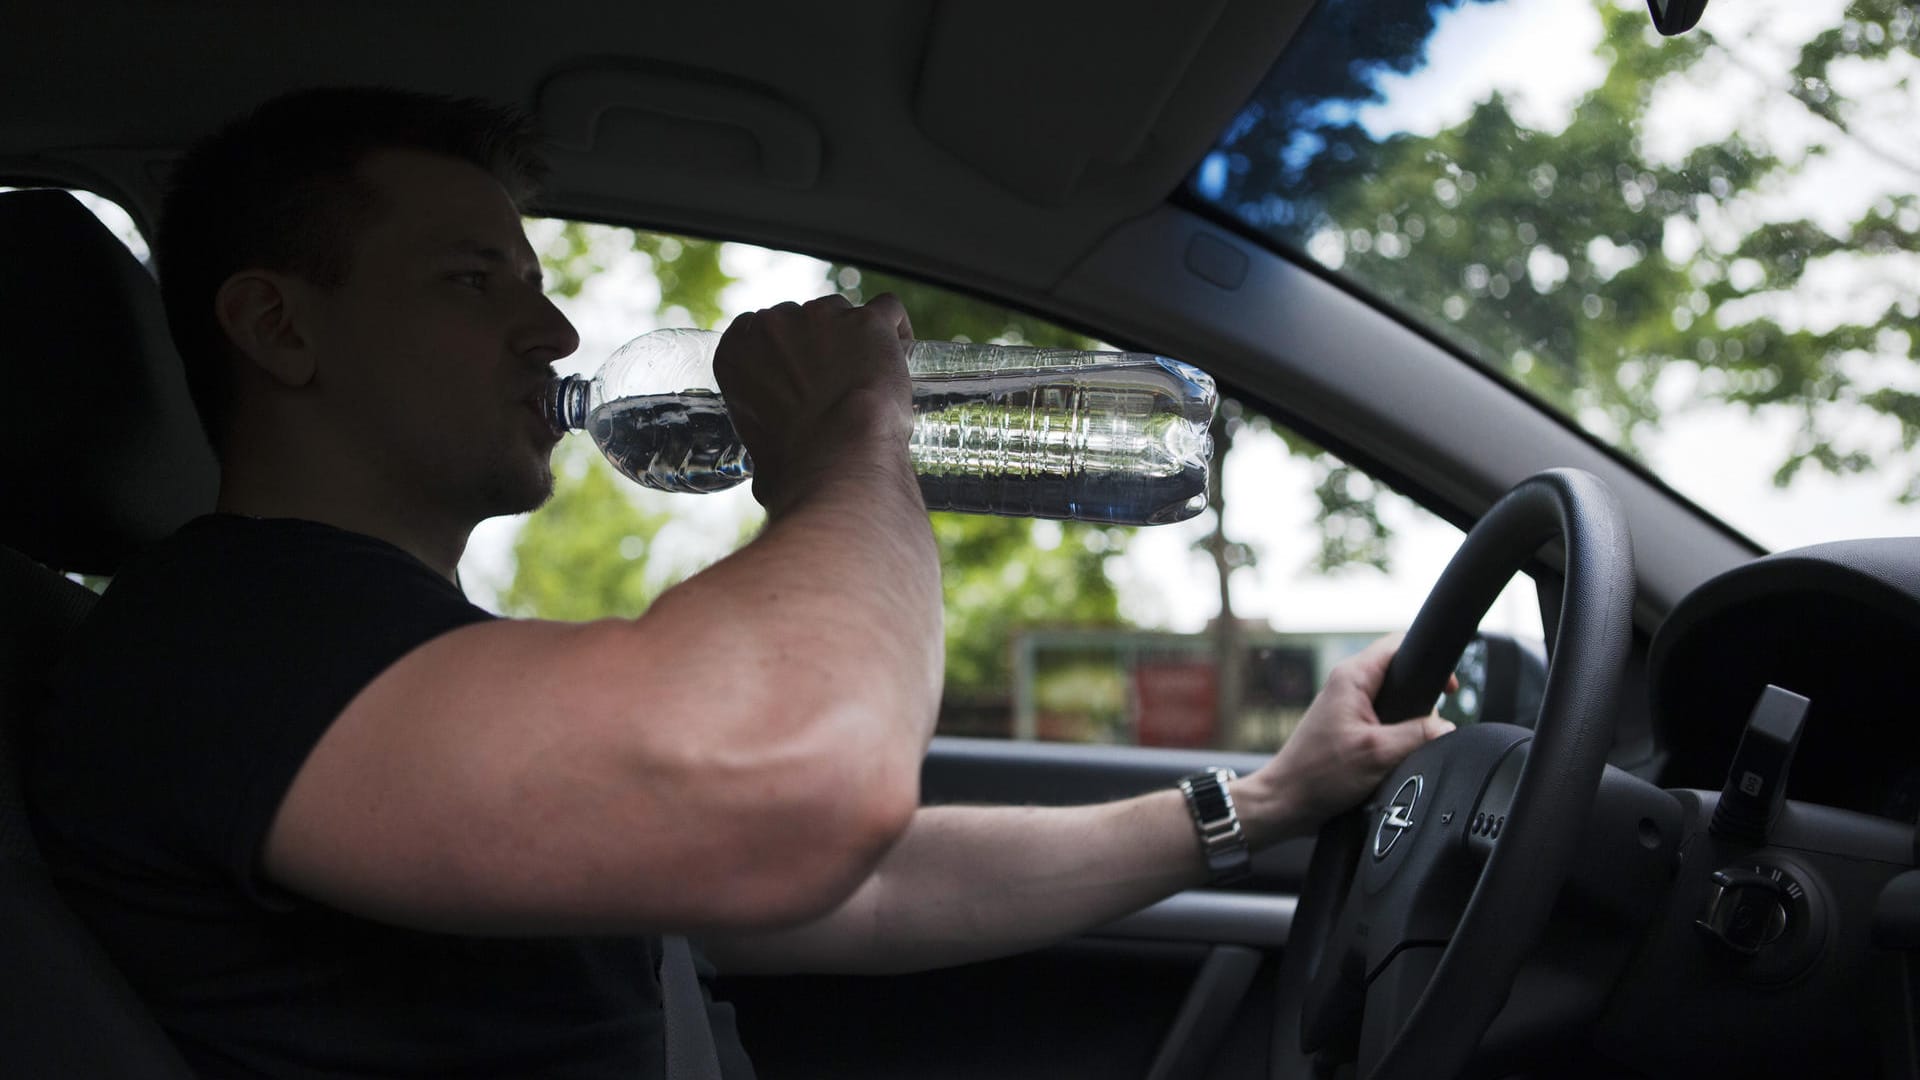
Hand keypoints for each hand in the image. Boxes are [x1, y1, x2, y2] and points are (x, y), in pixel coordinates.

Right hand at [713, 293, 914, 515]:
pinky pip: (887, 309)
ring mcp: (821, 317)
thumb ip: (764, 446)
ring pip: (841, 312)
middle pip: (799, 318)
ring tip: (872, 375)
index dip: (782, 351)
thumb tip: (770, 477)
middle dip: (817, 345)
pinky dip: (896, 328)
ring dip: (854, 336)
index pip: (755, 330)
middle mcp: (772, 325)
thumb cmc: (798, 468)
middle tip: (837, 382)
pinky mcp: (866, 321)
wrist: (840, 460)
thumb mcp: (761, 458)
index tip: (798, 373)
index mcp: (735, 352)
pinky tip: (901, 353)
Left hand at [1239, 633, 1454, 843]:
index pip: (1398, 644)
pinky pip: (1383, 720)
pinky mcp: (1348, 726)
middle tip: (1425, 725)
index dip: (1429, 659)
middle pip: (1399, 673)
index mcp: (1351, 677)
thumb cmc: (1318, 775)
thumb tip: (1447, 727)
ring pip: (1394, 700)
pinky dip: (1395, 734)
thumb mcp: (1378, 754)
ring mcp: (1346, 705)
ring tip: (1406, 745)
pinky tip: (1395, 754)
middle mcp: (1347, 684)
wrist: (1287, 801)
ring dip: (1407, 720)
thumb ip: (1418, 735)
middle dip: (1420, 697)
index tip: (1447, 687)